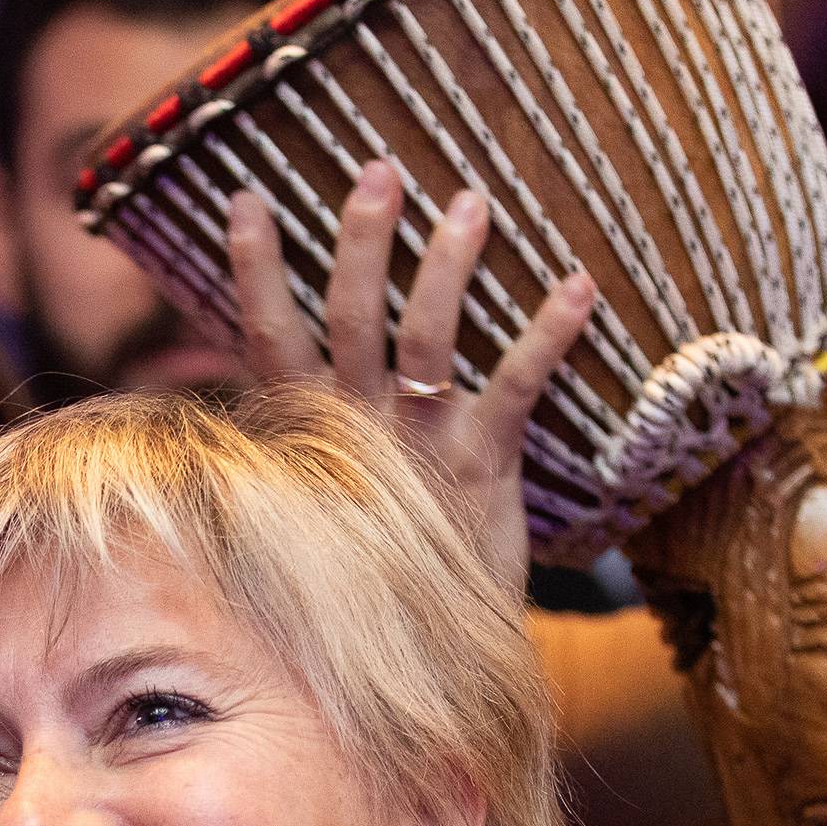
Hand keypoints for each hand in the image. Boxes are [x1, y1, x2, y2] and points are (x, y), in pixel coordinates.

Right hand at [227, 167, 593, 595]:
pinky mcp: (483, 464)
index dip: (254, 268)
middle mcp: (356, 426)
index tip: (245, 196)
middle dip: (361, 240)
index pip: (268, 336)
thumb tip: (288, 373)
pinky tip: (580, 283)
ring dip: (447, 264)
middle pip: (349, 318)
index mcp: (310, 426)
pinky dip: (549, 332)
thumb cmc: (379, 559)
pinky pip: (517, 387)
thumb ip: (308, 434)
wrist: (426, 653)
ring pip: (426, 337)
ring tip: (471, 201)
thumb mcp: (327, 494)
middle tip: (379, 171)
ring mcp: (419, 443)